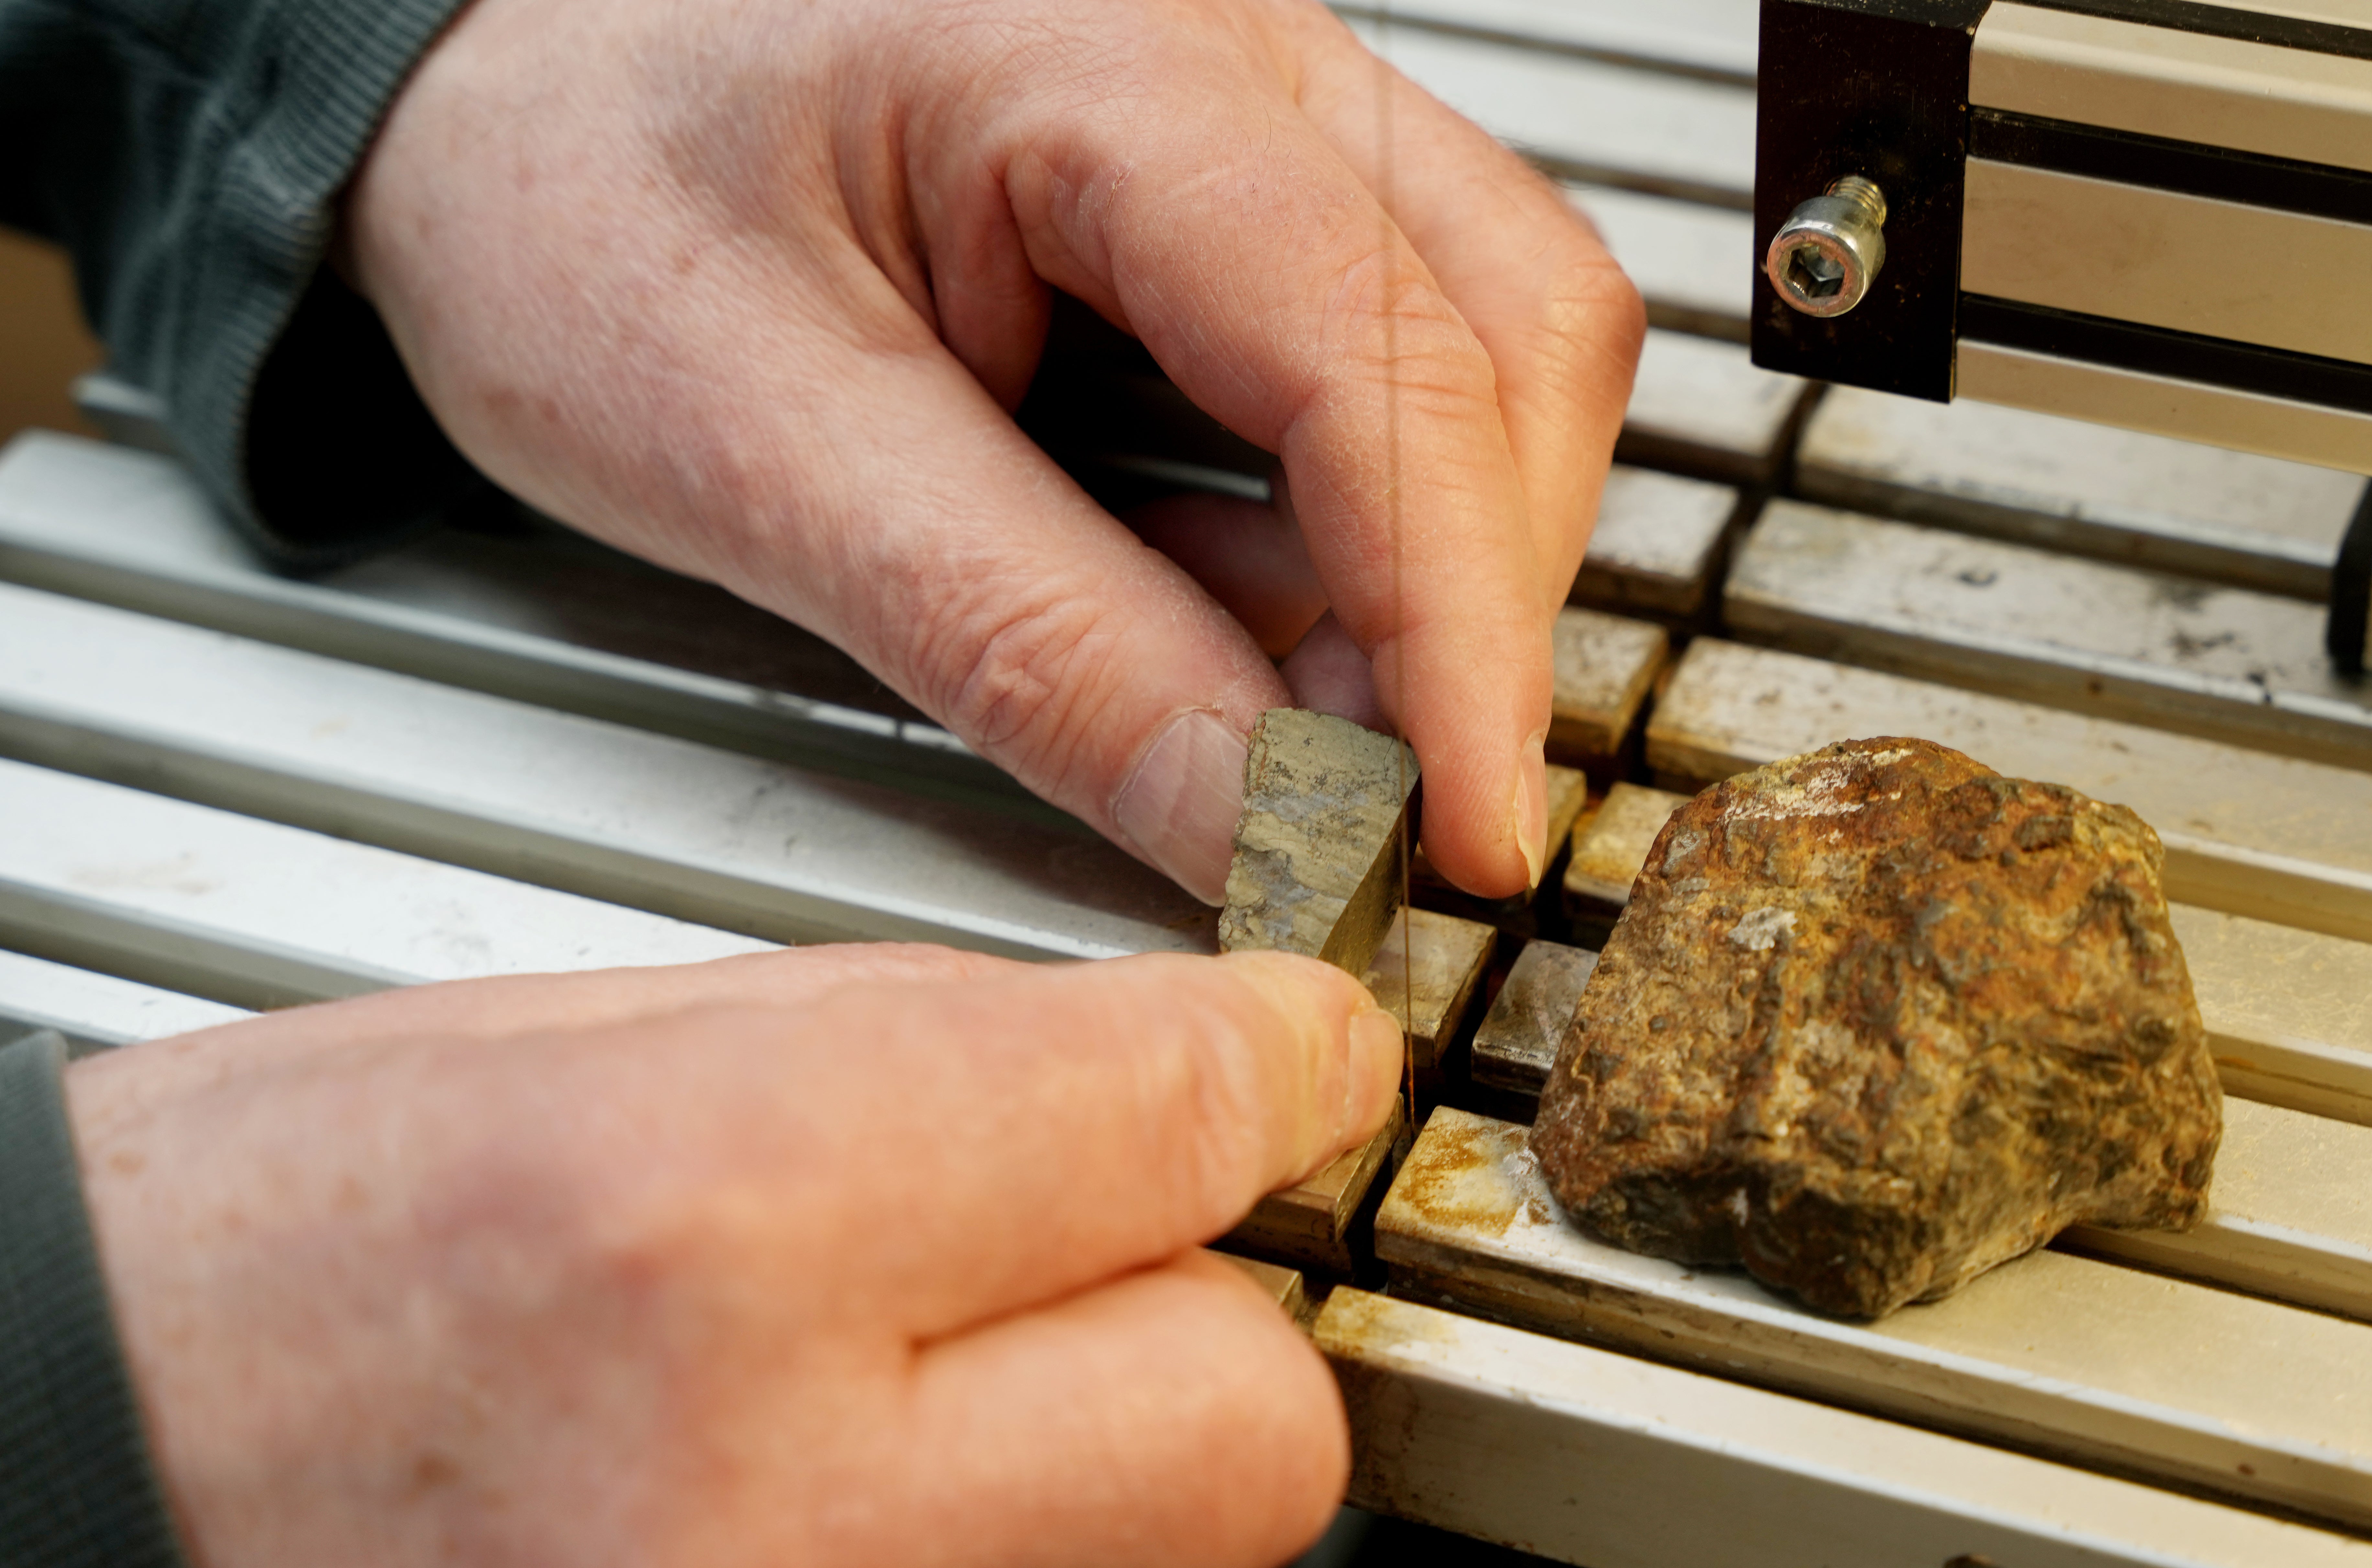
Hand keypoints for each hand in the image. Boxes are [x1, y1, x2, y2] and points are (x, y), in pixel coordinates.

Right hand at [70, 944, 1402, 1565]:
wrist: (78, 1471)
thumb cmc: (251, 1273)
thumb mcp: (583, 1054)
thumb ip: (928, 1061)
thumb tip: (1174, 1081)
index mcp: (712, 1224)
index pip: (1191, 1121)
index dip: (1280, 1066)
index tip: (1287, 1055)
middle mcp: (780, 1498)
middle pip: (1252, 1419)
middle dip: (1210, 1317)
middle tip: (1086, 1261)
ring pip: (1172, 1556)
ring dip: (1104, 1456)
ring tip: (908, 1392)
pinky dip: (1000, 1551)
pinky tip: (848, 1493)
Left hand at [340, 0, 1643, 901]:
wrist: (496, 90)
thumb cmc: (571, 190)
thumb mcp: (759, 446)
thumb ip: (1029, 642)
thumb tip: (1260, 823)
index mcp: (1105, 58)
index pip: (1381, 362)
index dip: (1454, 628)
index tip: (1463, 834)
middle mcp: (1238, 52)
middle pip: (1513, 336)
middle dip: (1466, 600)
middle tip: (1364, 801)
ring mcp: (1265, 110)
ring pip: (1497, 348)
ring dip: (1428, 567)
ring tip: (1283, 713)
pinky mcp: (1248, 196)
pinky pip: (1393, 363)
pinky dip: (1350, 529)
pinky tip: (1232, 606)